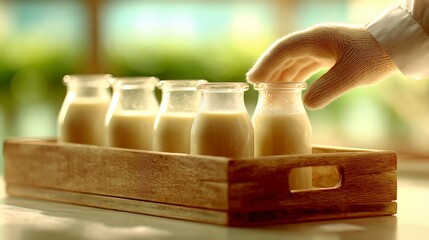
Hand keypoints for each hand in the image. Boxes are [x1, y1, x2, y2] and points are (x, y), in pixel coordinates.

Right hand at [246, 24, 395, 108]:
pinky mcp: (329, 54)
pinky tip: (290, 88)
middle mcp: (315, 40)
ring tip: (267, 90)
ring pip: (294, 59)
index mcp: (315, 39)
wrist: (395, 46)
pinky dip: (294, 76)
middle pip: (284, 54)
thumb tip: (305, 105)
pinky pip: (305, 64)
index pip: (282, 50)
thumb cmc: (375, 57)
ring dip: (280, 73)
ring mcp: (322, 46)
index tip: (253, 80)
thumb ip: (327, 90)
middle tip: (254, 86)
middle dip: (268, 69)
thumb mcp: (352, 75)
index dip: (265, 64)